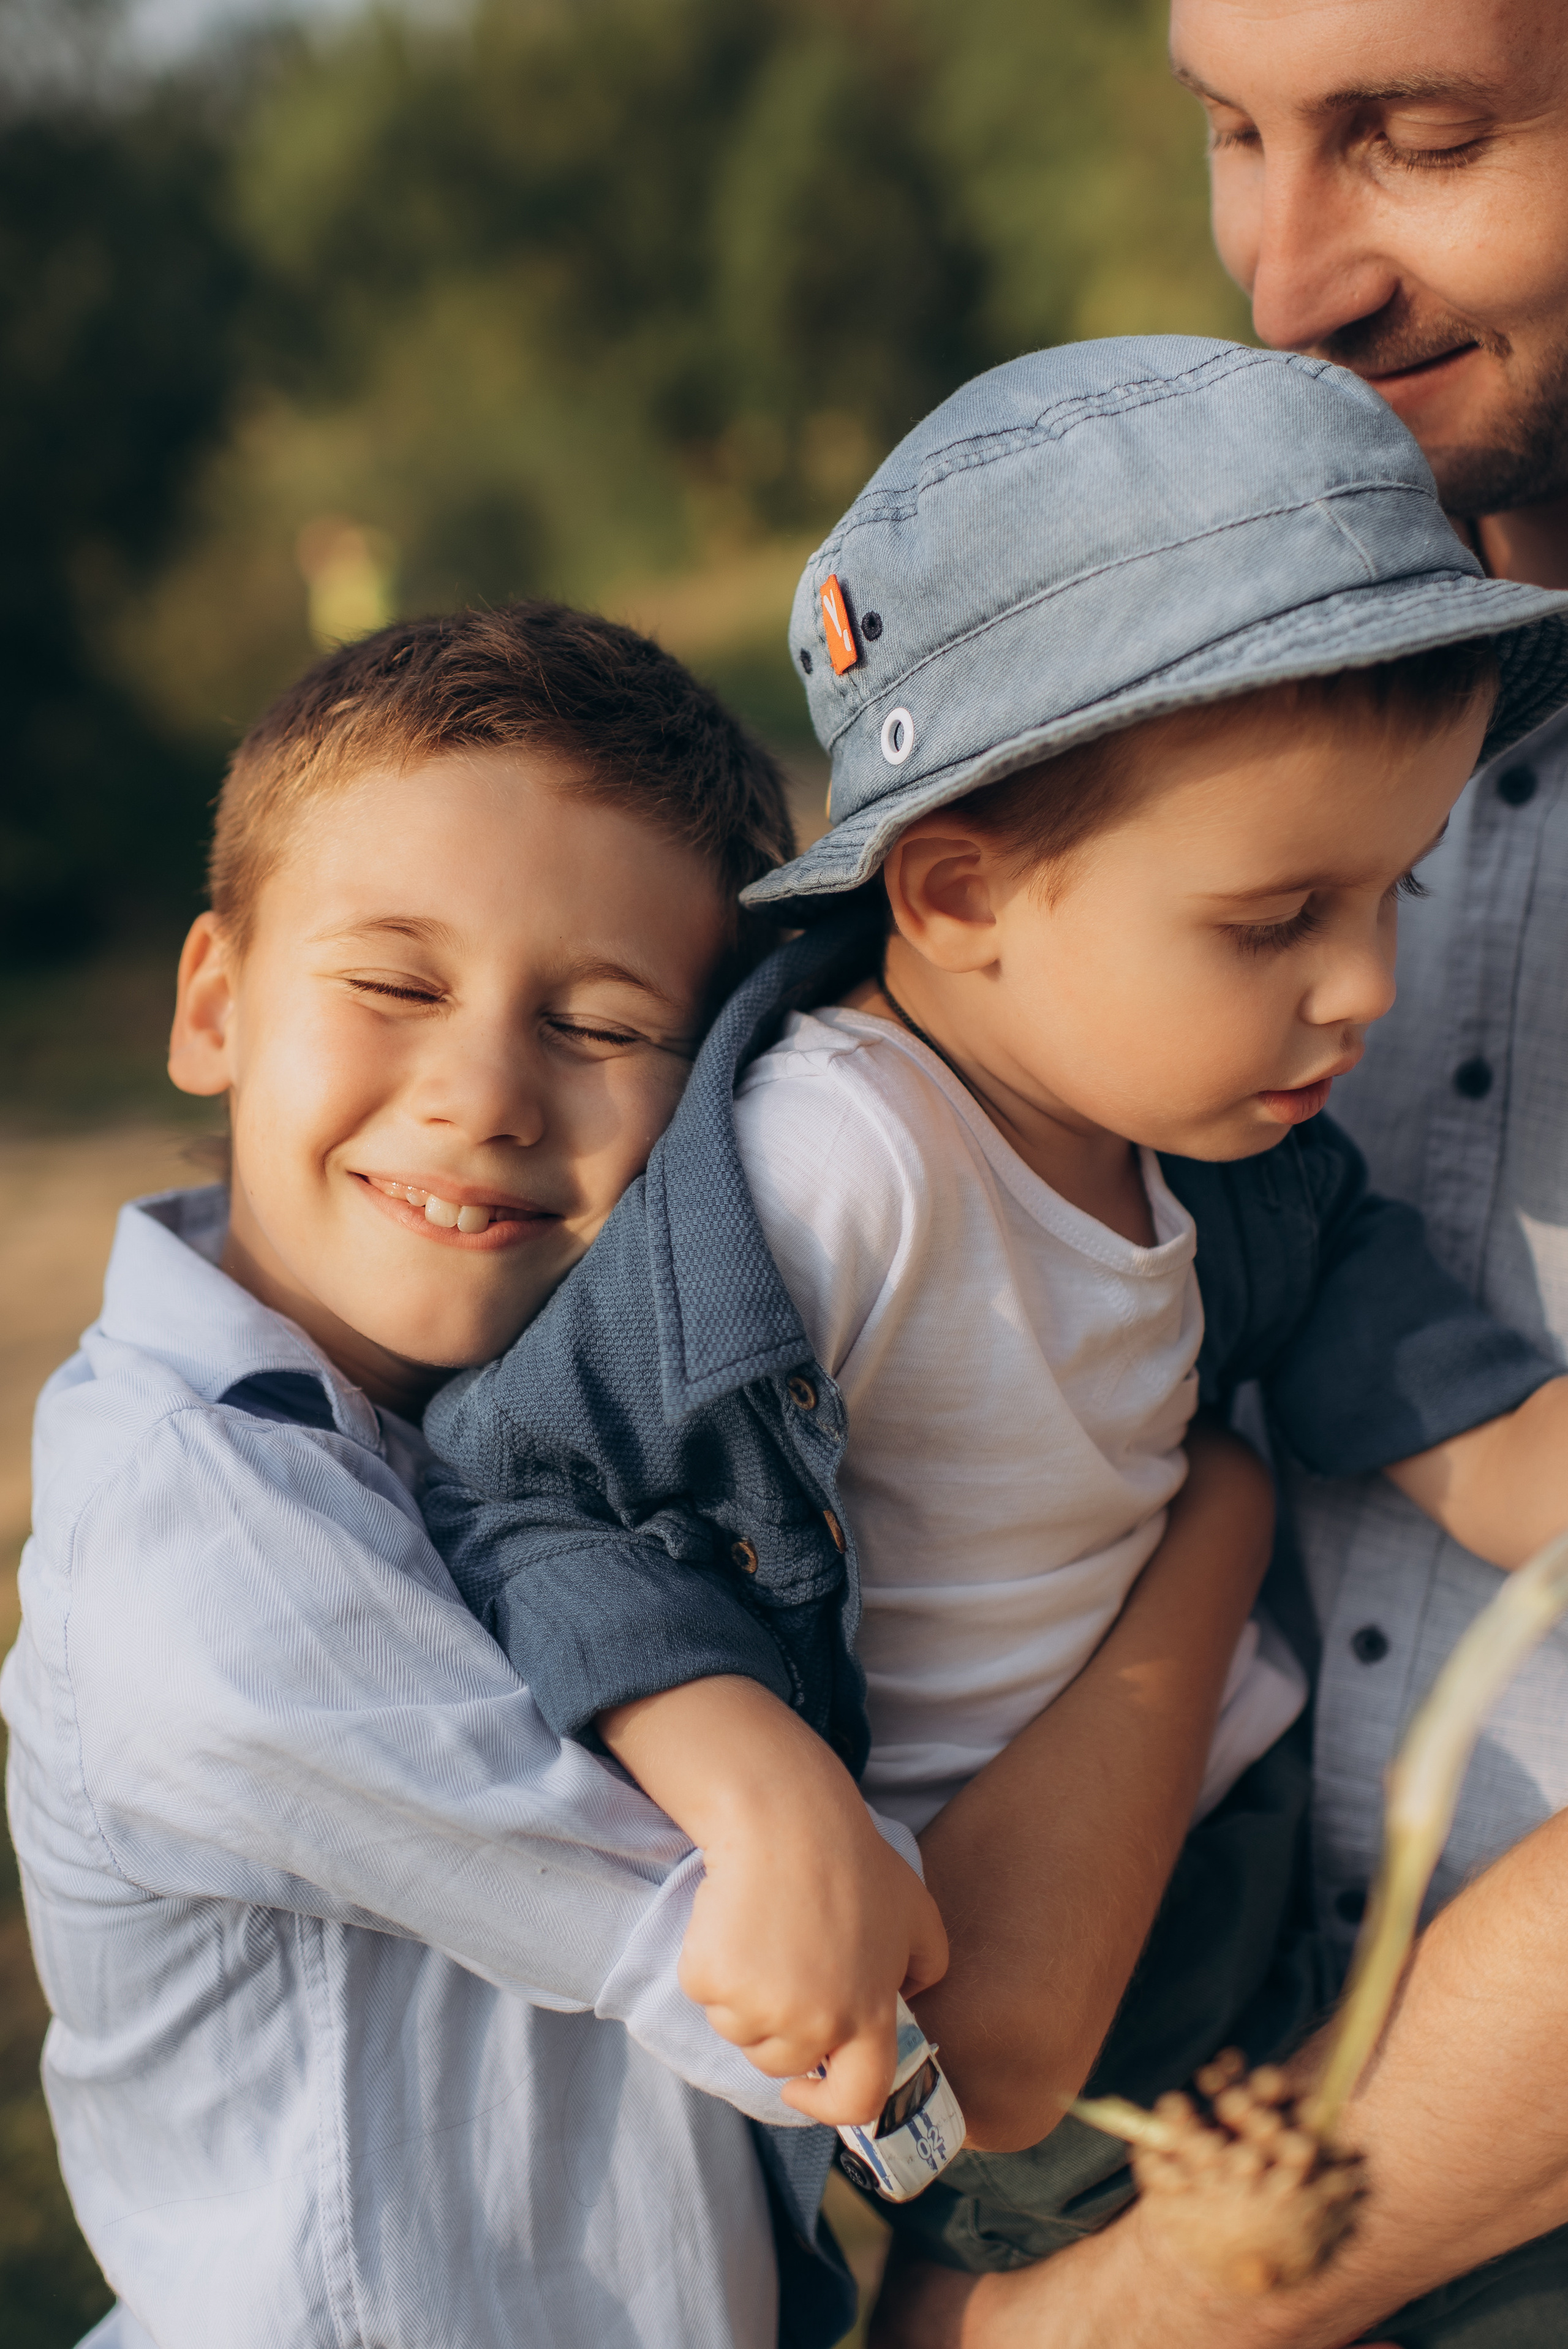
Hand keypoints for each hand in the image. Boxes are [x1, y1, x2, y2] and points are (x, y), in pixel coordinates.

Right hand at [681, 1794, 946, 2124]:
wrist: (787, 1820)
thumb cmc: (852, 1860)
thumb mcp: (916, 1913)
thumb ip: (927, 1966)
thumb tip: (907, 2001)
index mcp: (869, 2014)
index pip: (860, 2100)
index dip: (830, 2106)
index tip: (807, 2086)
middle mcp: (816, 2023)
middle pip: (781, 2061)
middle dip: (777, 2027)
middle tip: (784, 1963)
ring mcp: (761, 2006)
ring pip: (738, 2029)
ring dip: (743, 1995)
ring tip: (763, 1933)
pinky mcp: (712, 1982)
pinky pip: (705, 1994)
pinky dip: (711, 1964)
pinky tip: (734, 1921)